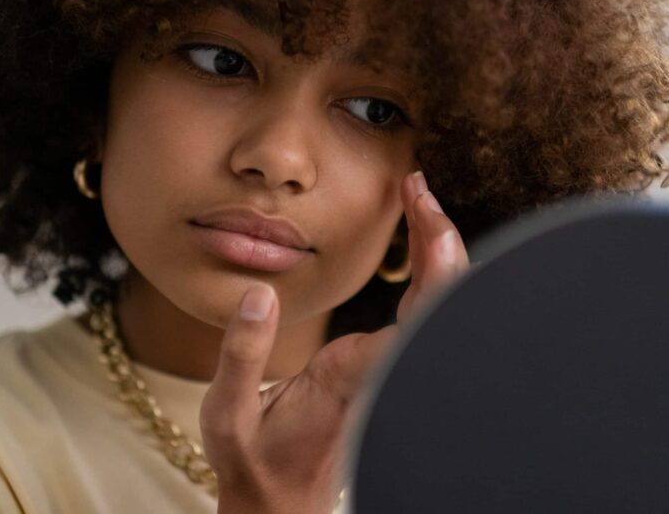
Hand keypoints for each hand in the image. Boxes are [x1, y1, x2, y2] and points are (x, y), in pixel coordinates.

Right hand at [201, 171, 470, 513]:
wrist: (282, 503)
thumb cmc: (256, 460)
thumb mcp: (227, 415)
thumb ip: (240, 355)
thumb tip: (260, 293)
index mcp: (355, 376)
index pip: (421, 313)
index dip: (434, 253)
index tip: (418, 200)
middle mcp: (385, 371)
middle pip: (441, 298)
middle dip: (438, 234)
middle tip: (416, 185)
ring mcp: (389, 369)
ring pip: (437, 303)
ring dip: (434, 246)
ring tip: (416, 198)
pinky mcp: (383, 366)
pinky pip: (421, 310)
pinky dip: (424, 265)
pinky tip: (416, 238)